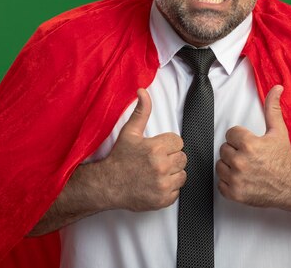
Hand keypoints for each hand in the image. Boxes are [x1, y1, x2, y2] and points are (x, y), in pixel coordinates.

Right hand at [96, 88, 186, 211]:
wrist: (107, 185)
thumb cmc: (119, 158)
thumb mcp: (130, 132)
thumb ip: (141, 110)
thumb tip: (143, 91)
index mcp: (156, 148)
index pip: (178, 142)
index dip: (168, 144)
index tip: (157, 149)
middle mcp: (161, 166)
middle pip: (182, 158)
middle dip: (171, 158)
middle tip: (156, 161)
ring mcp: (162, 184)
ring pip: (182, 175)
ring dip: (172, 174)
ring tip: (156, 172)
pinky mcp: (163, 200)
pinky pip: (177, 191)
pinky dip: (169, 189)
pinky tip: (155, 184)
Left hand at [216, 85, 290, 208]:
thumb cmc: (286, 160)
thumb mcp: (279, 132)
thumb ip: (272, 108)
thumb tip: (276, 88)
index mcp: (249, 144)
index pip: (230, 134)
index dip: (241, 138)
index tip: (250, 144)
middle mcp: (241, 162)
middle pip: (224, 149)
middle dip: (235, 151)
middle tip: (250, 156)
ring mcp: (236, 179)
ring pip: (220, 166)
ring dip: (230, 166)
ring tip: (246, 167)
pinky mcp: (235, 194)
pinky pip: (221, 184)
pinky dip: (229, 183)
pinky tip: (243, 179)